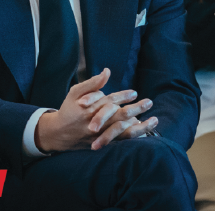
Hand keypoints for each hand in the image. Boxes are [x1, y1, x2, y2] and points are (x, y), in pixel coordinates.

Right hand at [34, 69, 157, 152]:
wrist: (59, 133)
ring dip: (140, 126)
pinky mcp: (103, 144)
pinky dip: (134, 136)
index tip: (134, 93)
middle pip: (119, 115)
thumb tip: (107, 71)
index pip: (110, 101)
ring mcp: (100, 135)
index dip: (123, 96)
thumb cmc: (68, 109)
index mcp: (89, 109)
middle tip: (149, 102)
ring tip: (154, 120)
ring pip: (123, 131)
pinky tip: (145, 131)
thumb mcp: (75, 92)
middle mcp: (96, 123)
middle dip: (136, 108)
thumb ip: (92, 83)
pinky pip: (122, 142)